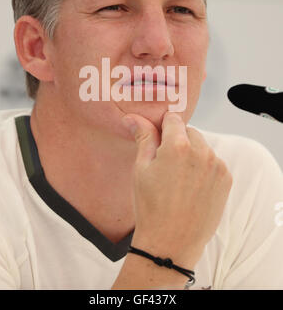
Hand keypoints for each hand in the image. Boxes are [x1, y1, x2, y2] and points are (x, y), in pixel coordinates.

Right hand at [122, 111, 232, 267]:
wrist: (171, 242)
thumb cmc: (150, 206)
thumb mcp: (141, 168)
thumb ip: (143, 137)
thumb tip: (133, 117)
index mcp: (178, 146)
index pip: (173, 119)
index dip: (163, 127)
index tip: (158, 140)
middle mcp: (202, 152)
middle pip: (189, 132)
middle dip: (178, 141)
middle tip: (166, 165)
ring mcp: (217, 166)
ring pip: (203, 147)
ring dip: (193, 154)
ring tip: (179, 180)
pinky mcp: (226, 179)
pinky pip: (214, 163)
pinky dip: (204, 168)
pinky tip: (192, 187)